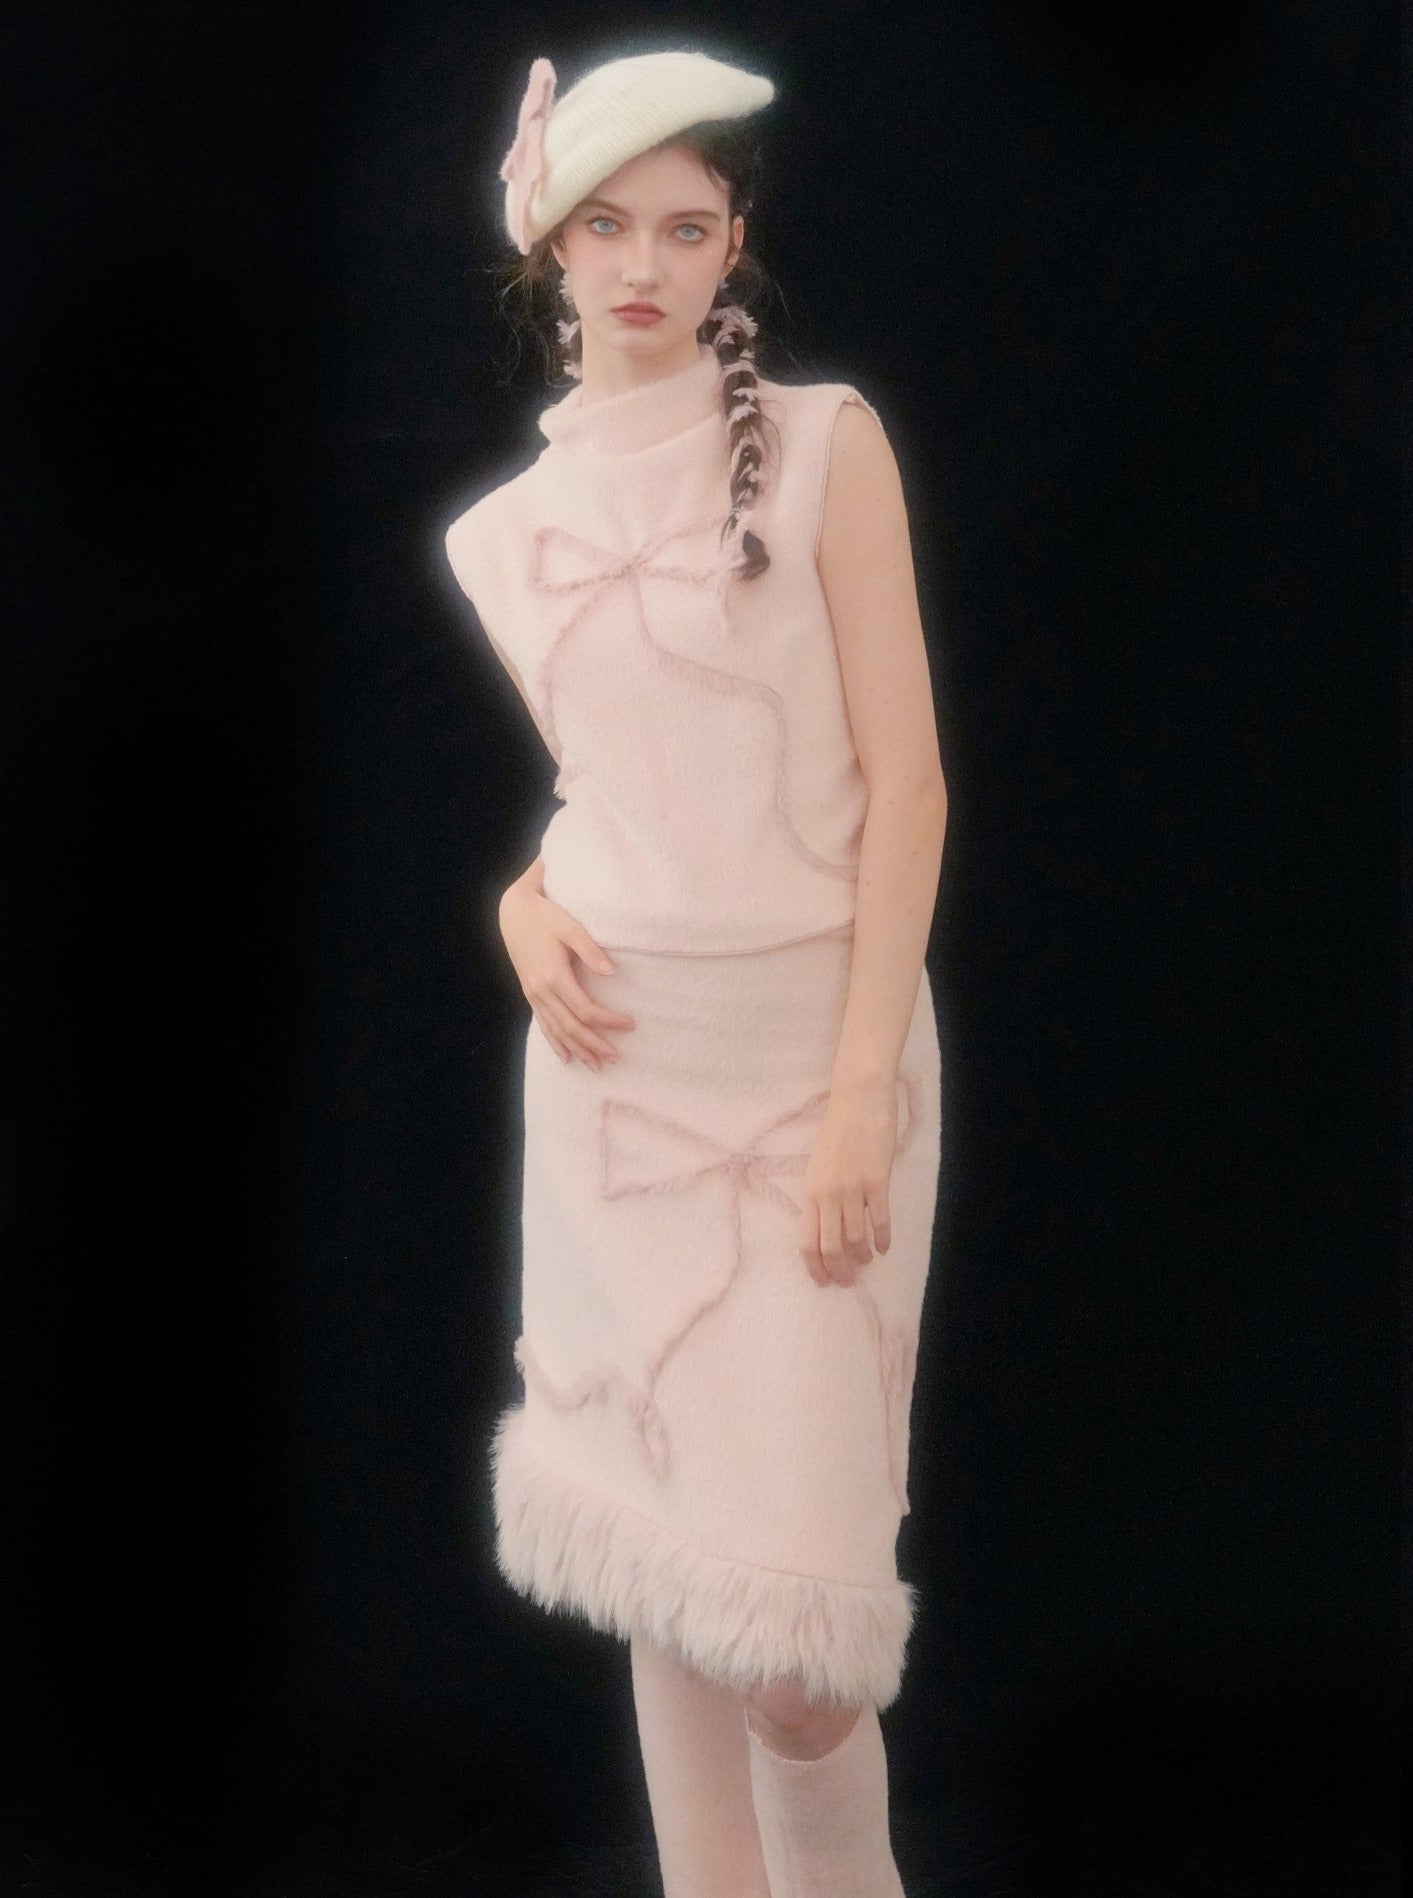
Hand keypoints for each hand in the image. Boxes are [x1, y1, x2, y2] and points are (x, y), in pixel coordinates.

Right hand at [498, 882, 634, 1068]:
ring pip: (556, 1031)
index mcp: (554, 975)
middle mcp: (542, 990)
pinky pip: (543, 1025)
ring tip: (595, 1065)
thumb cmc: (545, 916)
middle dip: (593, 1045)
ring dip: (576, 1050)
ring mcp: (533, 995)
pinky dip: (555, 1043)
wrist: (514, 912)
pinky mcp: (529, 994)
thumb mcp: (570, 927)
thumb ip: (590, 950)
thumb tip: (612, 972)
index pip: (585, 1009)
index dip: (608, 1021)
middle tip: (616, 1057)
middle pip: (570, 1027)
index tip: (630, 1025)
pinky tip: (565, 1057)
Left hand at [796, 1078, 897, 1287]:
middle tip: (849, 1281)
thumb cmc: (839, 1131)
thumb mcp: (819, 1165)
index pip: (806, 1241)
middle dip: (839, 1270)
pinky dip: (883, 1238)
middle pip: (830, 1246)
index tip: (825, 1282)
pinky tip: (885, 1247)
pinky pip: (880, 1220)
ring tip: (867, 1261)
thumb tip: (826, 1226)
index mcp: (810, 1190)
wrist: (859, 1100)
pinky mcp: (877, 1181)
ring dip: (862, 1256)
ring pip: (855, 1238)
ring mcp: (852, 1188)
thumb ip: (820, 1194)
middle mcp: (827, 1193)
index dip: (815, 1266)